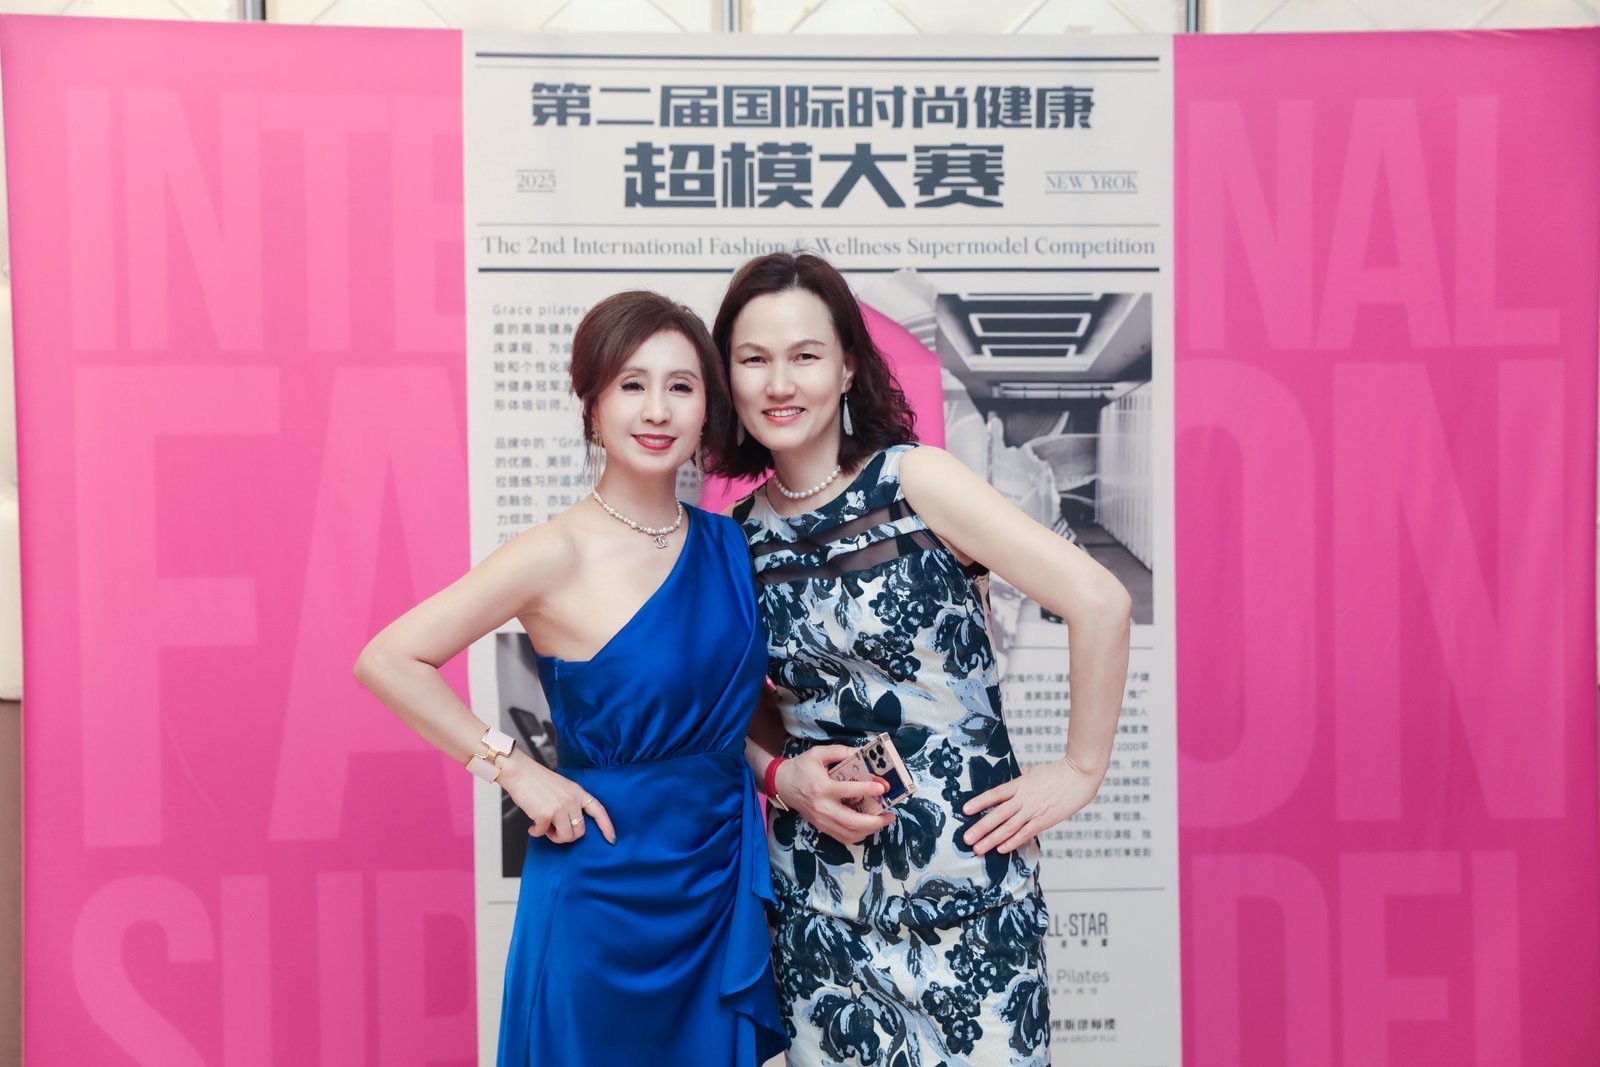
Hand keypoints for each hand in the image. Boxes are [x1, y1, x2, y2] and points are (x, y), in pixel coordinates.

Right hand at [497, 751, 615, 844]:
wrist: (520, 772)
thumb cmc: (537, 780)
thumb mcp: (563, 787)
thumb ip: (571, 802)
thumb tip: (571, 823)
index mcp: (578, 792)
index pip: (599, 810)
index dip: (607, 826)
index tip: (612, 839)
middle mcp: (572, 800)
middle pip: (580, 831)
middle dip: (567, 836)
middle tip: (554, 830)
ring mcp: (560, 807)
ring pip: (566, 836)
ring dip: (554, 837)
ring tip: (545, 829)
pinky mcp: (546, 814)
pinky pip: (544, 834)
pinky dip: (537, 833)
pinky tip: (532, 827)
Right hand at [775, 745, 894, 844]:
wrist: (782, 784)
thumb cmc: (801, 767)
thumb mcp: (818, 753)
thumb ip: (840, 752)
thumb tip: (862, 754)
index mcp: (822, 787)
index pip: (848, 791)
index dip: (868, 789)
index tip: (884, 788)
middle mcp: (822, 807)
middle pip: (852, 822)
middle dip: (875, 821)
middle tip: (890, 814)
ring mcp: (822, 821)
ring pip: (849, 834)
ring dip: (870, 830)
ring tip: (883, 820)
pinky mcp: (821, 827)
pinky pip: (843, 838)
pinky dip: (858, 835)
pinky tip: (868, 827)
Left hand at [961, 757, 1102, 855]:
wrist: (1078, 777)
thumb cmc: (1057, 773)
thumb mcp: (1032, 773)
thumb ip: (1019, 781)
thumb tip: (1008, 785)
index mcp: (1018, 785)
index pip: (994, 795)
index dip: (979, 802)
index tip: (965, 810)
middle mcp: (1022, 799)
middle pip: (997, 815)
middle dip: (980, 828)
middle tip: (966, 839)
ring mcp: (1033, 811)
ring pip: (1008, 828)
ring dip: (991, 840)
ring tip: (978, 849)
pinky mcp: (1044, 821)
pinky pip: (1025, 834)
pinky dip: (1012, 842)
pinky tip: (1001, 850)